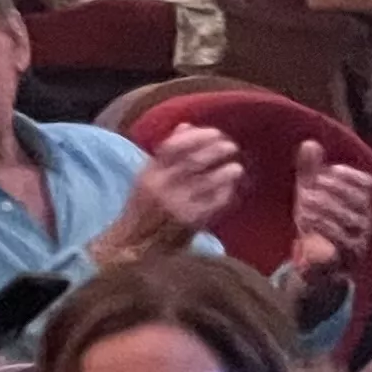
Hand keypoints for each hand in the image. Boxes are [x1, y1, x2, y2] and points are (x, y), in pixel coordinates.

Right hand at [105, 124, 242, 260]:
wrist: (135, 245)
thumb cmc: (143, 209)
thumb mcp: (147, 178)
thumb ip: (166, 153)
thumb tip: (187, 126)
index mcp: (148, 174)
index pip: (172, 147)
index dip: (197, 137)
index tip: (215, 132)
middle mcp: (161, 187)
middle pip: (192, 161)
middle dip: (215, 150)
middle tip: (231, 146)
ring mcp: (177, 205)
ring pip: (206, 182)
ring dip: (225, 173)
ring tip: (236, 168)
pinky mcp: (191, 222)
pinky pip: (213, 203)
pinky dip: (225, 193)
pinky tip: (231, 188)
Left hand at [295, 140, 371, 276]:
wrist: (316, 263)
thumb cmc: (316, 223)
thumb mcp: (309, 194)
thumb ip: (310, 170)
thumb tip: (310, 143)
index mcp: (358, 202)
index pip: (365, 182)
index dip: (346, 175)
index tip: (325, 172)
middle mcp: (364, 219)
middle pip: (356, 199)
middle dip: (332, 190)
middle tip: (309, 188)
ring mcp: (359, 238)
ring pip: (348, 218)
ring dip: (322, 207)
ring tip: (302, 203)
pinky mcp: (349, 255)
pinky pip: (341, 238)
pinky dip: (322, 225)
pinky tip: (305, 219)